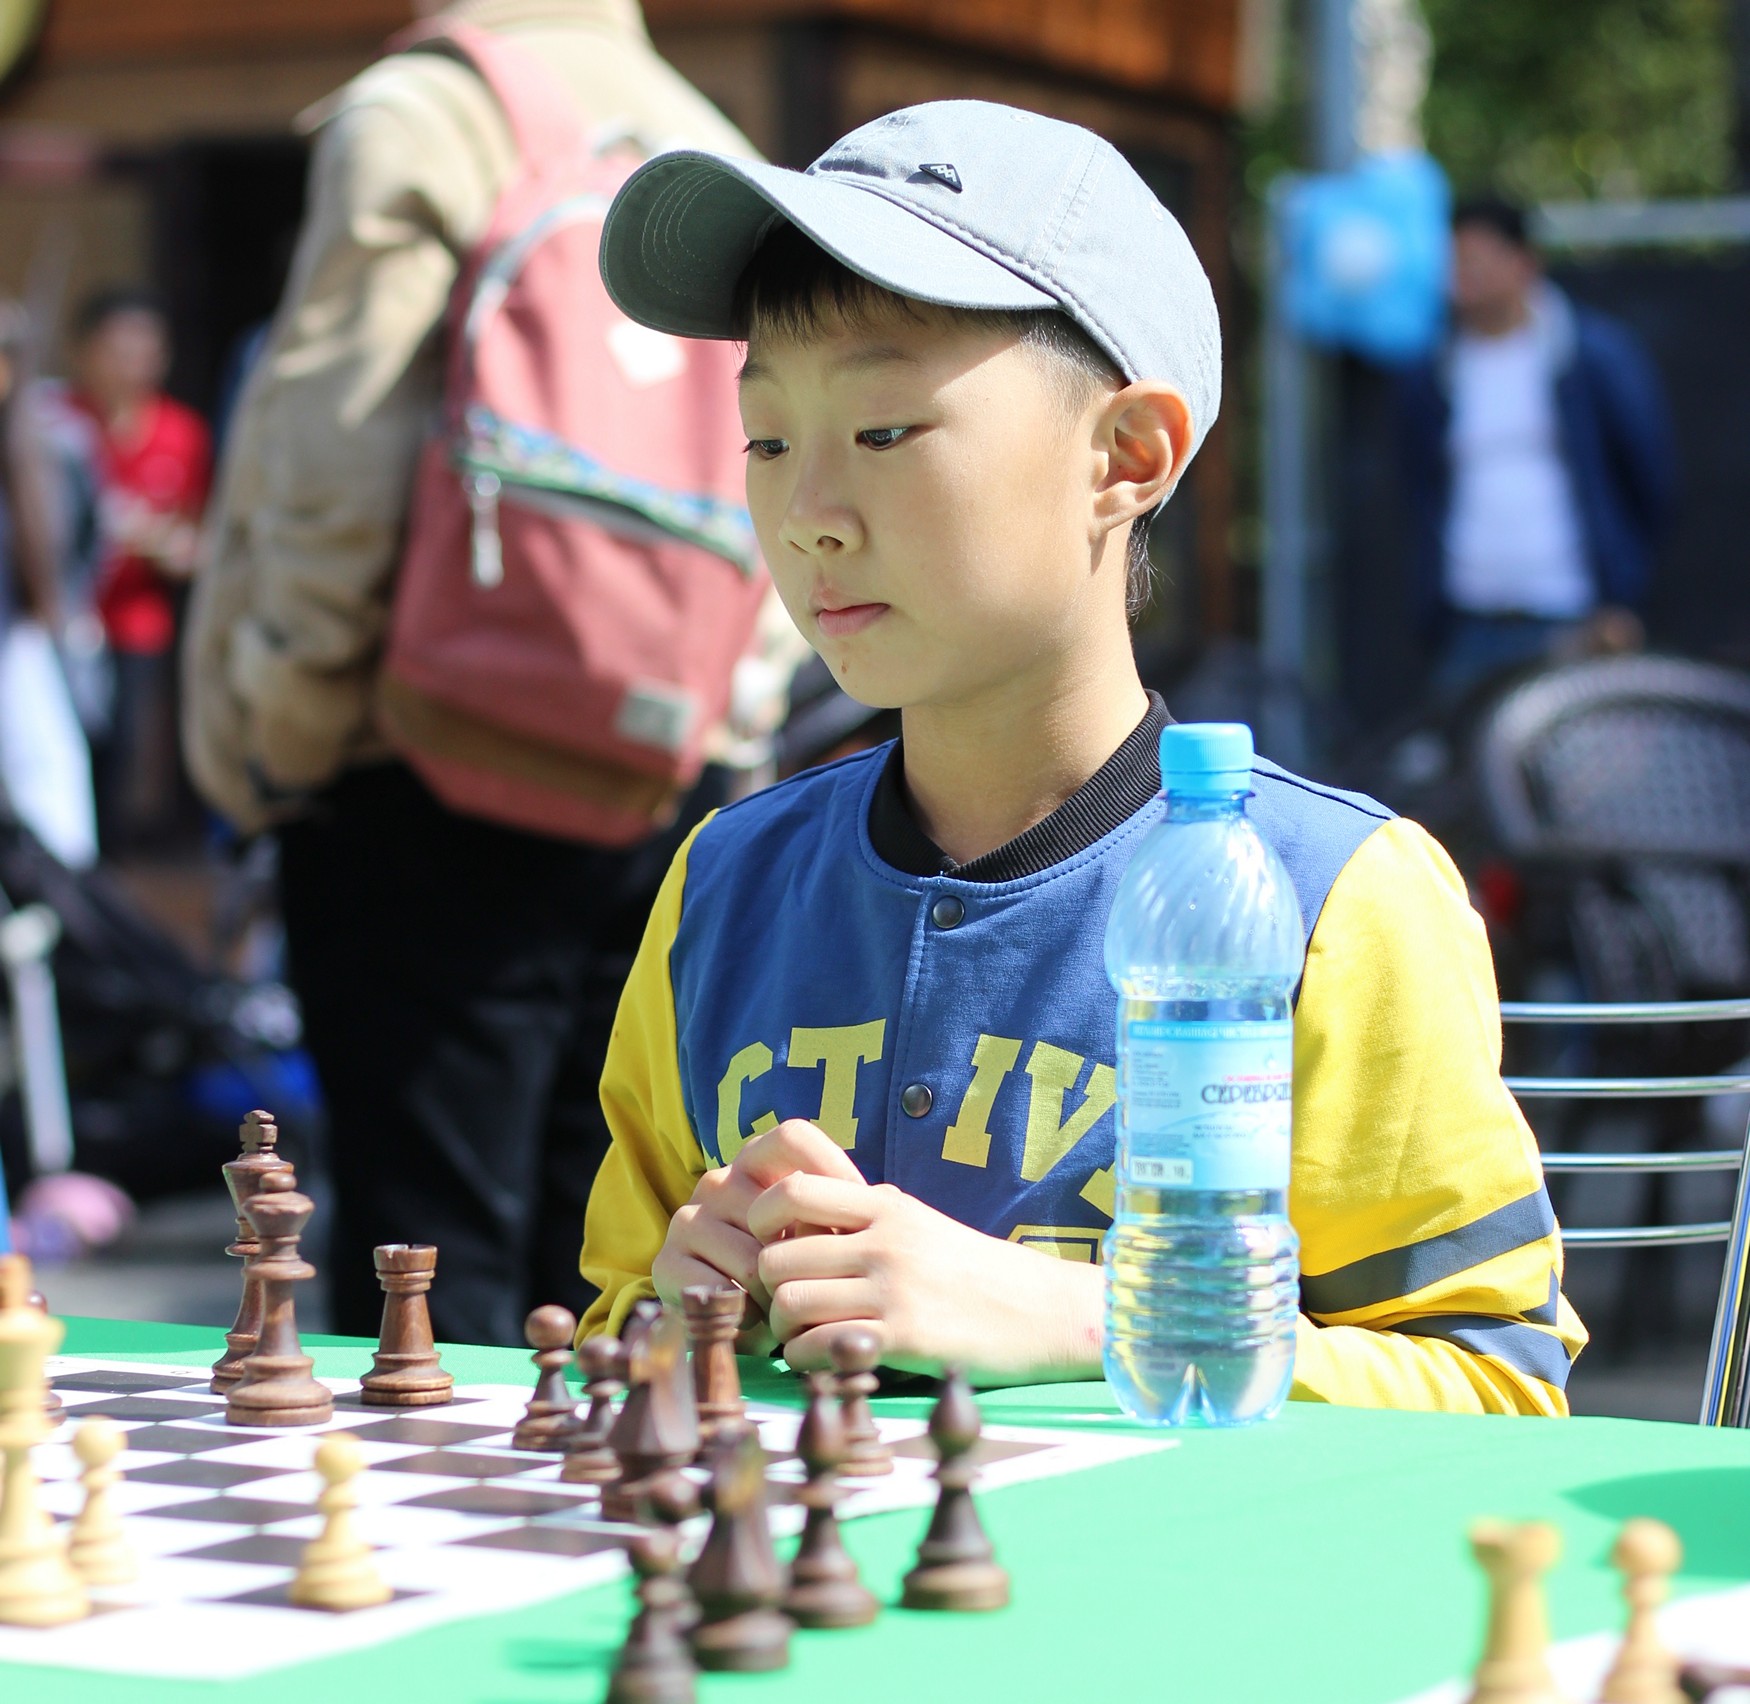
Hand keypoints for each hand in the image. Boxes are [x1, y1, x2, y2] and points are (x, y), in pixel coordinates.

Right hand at [651, 1119, 864, 1351]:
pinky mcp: (667, 1262)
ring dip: (776, 1296)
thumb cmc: (793, 1271)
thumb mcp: (821, 1234)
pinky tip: (752, 1319)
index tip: (852, 1220)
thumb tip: (883, 1198)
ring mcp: (688, 1219)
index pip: (793, 1136)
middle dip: (804, 1260)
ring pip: (752, 1261)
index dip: (830, 1170)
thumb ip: (846, 1208)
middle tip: (812, 1284)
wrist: (737, 1321)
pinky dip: (746, 1316)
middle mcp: (718, 1181)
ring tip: (782, 1307)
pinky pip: (720, 1292)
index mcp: (755, 1162)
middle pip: (777, 1213)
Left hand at [751, 1175, 1103, 1384]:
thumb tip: (802, 1214)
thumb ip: (865, 1217)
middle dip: (768, 1287)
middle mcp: (884, 1241)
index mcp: (886, 1204)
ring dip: (785, 1328)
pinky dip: (807, 1360)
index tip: (774, 1245)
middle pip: (777, 1257)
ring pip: (790, 1303)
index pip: (791, 1190)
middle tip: (786, 1305)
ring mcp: (893, 1290)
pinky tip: (828, 1360)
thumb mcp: (920, 1223)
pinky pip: (816, 1349)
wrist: (1043, 1311)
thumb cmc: (973, 1270)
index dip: (763, 1219)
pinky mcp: (903, 1339)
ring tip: (805, 1335)